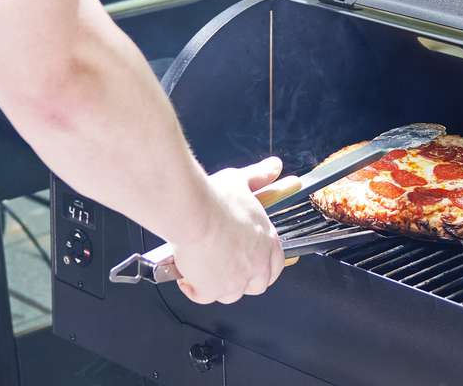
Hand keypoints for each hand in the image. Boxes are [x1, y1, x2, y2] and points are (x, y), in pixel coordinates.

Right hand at [171, 157, 286, 304]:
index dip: (263, 267)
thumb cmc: (216, 197)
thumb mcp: (240, 182)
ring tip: (203, 267)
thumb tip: (275, 165)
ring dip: (217, 284)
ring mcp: (235, 281)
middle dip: (241, 279)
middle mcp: (256, 266)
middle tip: (223, 265)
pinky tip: (186, 276)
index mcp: (267, 242)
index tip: (250, 263)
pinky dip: (194, 288)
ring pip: (230, 294)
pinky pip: (203, 296)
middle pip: (256, 286)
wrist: (192, 212)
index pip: (276, 266)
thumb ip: (259, 177)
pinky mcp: (212, 289)